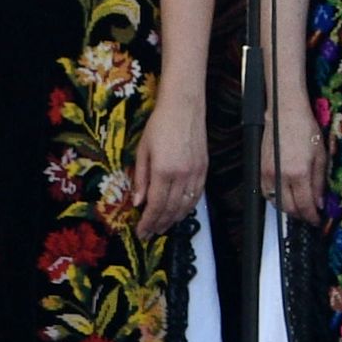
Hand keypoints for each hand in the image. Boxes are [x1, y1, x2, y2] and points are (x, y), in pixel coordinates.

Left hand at [130, 103, 207, 240]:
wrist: (184, 107)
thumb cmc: (159, 126)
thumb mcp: (142, 152)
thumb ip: (140, 179)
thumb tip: (137, 202)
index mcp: (163, 171)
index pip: (156, 205)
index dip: (148, 222)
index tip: (141, 232)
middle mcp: (182, 174)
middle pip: (171, 208)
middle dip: (159, 224)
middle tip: (150, 233)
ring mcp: (196, 172)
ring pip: (186, 204)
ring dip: (174, 218)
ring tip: (164, 226)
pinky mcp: (204, 167)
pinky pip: (197, 194)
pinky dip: (188, 206)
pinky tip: (181, 211)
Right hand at [266, 101, 328, 221]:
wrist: (284, 115)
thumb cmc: (305, 129)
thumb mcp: (321, 155)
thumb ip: (320, 181)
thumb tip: (320, 201)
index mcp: (299, 172)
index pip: (304, 204)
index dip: (312, 216)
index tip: (317, 219)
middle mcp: (281, 176)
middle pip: (289, 208)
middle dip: (301, 215)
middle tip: (311, 215)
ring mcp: (267, 175)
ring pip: (276, 203)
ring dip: (289, 209)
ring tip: (301, 206)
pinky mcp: (259, 171)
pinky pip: (267, 194)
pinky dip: (277, 199)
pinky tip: (287, 196)